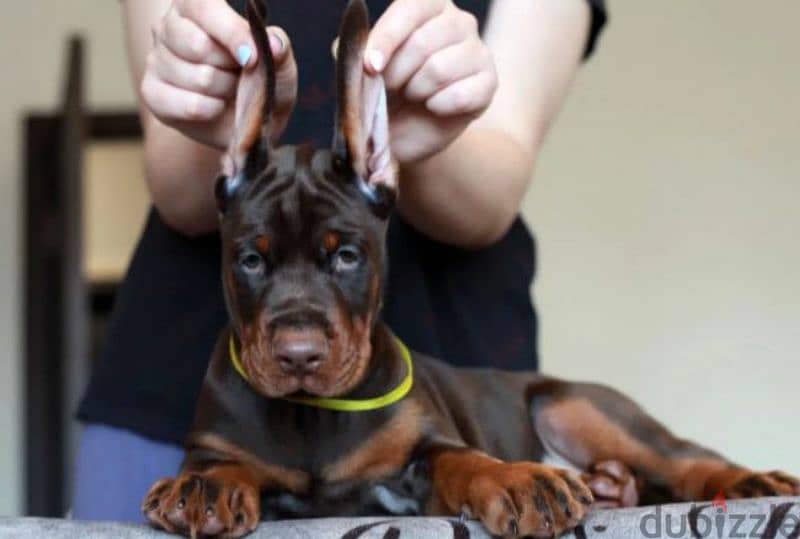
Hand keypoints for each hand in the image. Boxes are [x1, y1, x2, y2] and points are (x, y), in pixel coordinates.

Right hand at [141, 0, 296, 149]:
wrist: (245, 123)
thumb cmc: (259, 82)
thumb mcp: (278, 63)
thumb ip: (279, 46)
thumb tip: (275, 44)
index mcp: (196, 6)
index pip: (205, 8)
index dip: (231, 33)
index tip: (252, 58)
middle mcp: (168, 26)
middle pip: (199, 45)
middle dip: (231, 68)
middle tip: (239, 74)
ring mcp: (156, 59)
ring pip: (199, 78)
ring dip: (225, 92)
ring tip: (227, 90)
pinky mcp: (152, 92)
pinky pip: (190, 105)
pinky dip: (212, 111)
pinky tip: (214, 107)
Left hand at [364, 0, 497, 163]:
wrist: (406, 131)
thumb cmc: (386, 91)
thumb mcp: (362, 69)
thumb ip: (353, 51)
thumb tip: (350, 46)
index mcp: (427, 6)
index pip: (410, 7)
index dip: (387, 38)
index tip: (370, 67)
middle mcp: (459, 21)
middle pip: (423, 42)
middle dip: (397, 73)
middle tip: (391, 87)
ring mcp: (478, 50)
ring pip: (440, 69)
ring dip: (417, 91)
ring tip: (414, 95)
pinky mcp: (489, 82)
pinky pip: (460, 95)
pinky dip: (438, 107)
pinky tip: (433, 107)